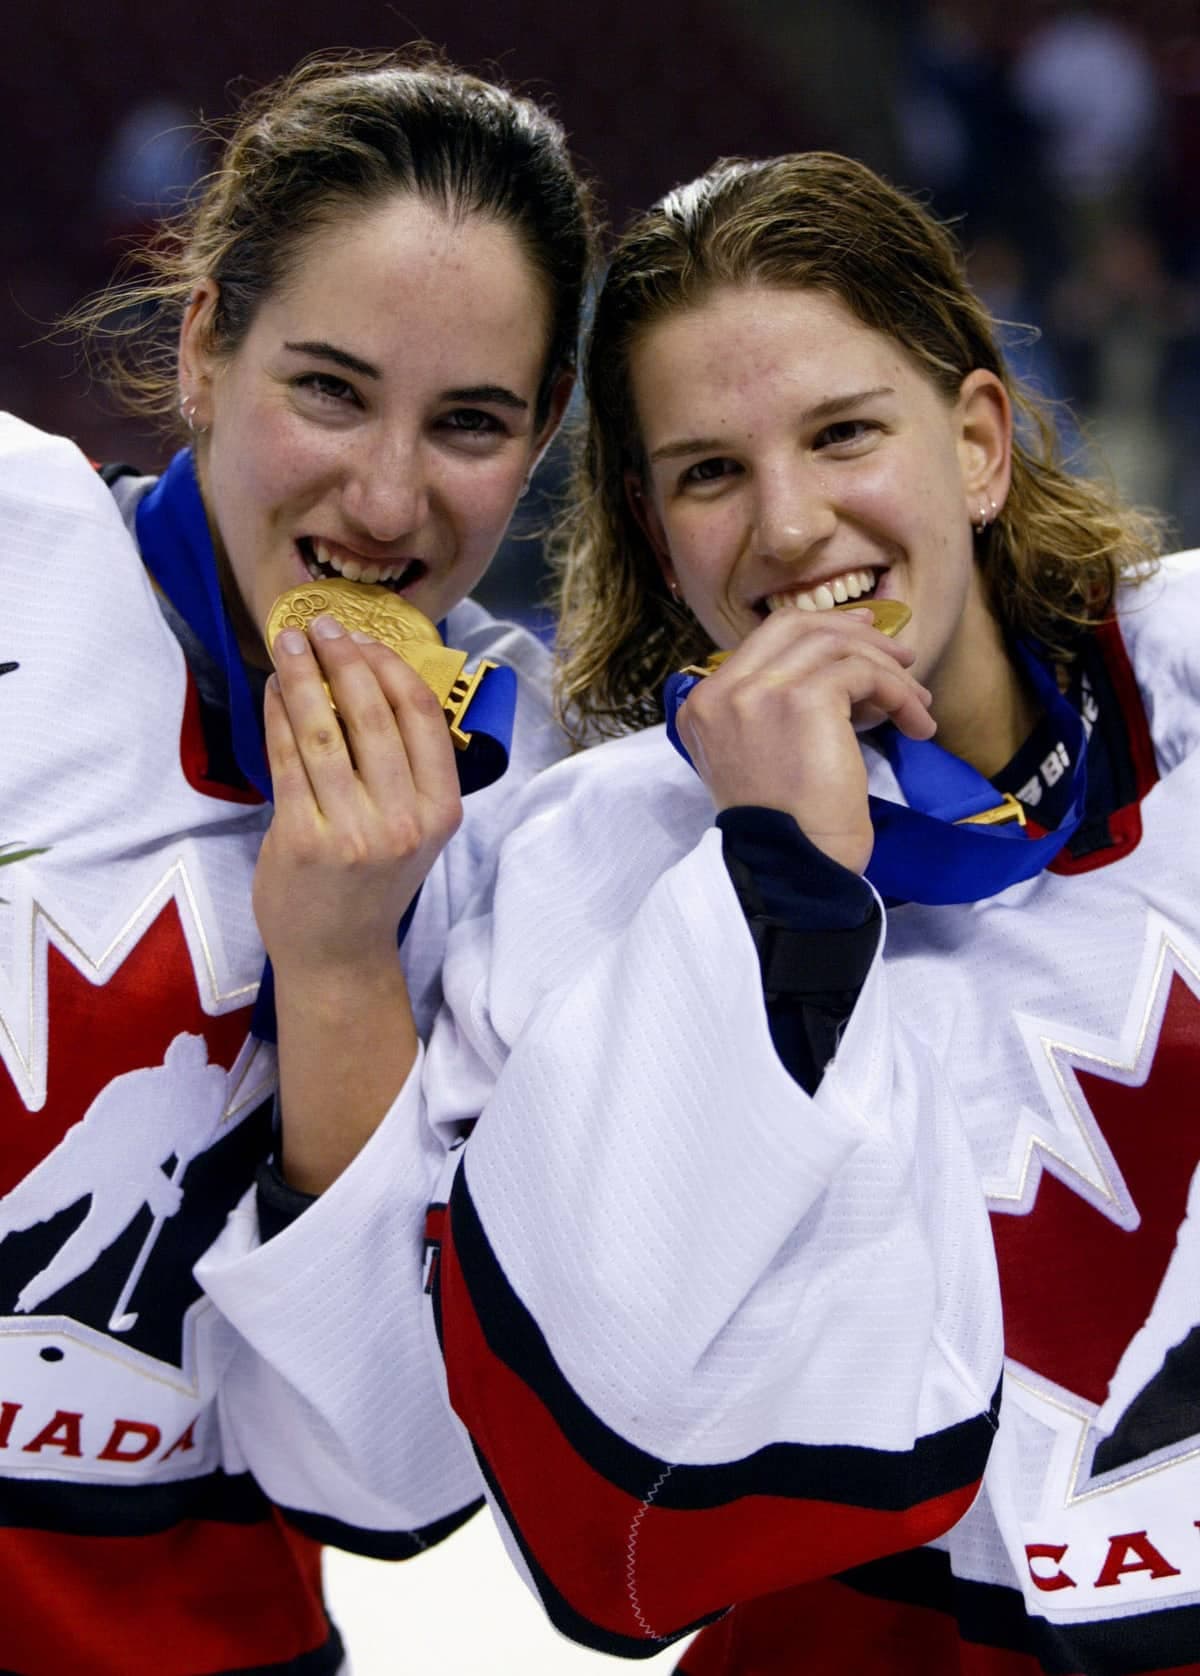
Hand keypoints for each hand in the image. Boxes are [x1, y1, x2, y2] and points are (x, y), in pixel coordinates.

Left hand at [253, 614, 461, 984]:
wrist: (339, 953)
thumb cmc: (374, 883)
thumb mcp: (415, 829)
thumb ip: (407, 768)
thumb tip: (373, 678)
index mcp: (442, 811)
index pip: (423, 717)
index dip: (392, 667)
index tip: (365, 639)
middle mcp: (404, 820)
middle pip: (374, 715)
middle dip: (343, 658)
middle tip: (320, 625)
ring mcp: (353, 832)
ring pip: (326, 732)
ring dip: (303, 677)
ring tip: (288, 644)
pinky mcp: (305, 840)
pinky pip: (288, 761)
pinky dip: (279, 717)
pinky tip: (274, 691)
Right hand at [676, 606, 934, 873]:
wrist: (790, 866)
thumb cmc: (786, 830)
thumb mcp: (760, 759)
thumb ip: (774, 712)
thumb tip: (841, 670)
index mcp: (703, 707)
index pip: (762, 642)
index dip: (817, 632)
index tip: (860, 637)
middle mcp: (722, 691)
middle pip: (793, 626)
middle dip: (851, 631)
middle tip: (897, 653)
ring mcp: (759, 691)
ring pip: (835, 646)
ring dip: (887, 670)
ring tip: (917, 702)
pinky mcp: (803, 699)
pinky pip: (862, 673)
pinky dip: (898, 693)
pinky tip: (917, 723)